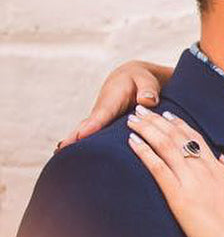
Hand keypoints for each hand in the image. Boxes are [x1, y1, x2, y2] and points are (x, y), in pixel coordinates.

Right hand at [58, 60, 172, 148]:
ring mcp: (100, 120)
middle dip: (74, 138)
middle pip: (87, 127)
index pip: (102, 115)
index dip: (92, 126)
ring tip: (62, 158)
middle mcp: (101, 112)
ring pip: (86, 133)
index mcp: (112, 100)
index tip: (81, 136)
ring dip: (74, 144)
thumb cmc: (140, 80)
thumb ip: (147, 90)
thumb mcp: (146, 80)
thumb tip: (148, 100)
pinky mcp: (102, 126)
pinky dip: (81, 145)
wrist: (132, 77)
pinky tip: (70, 157)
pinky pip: (91, 136)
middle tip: (62, 152)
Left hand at [126, 106, 223, 236]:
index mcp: (221, 170)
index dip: (180, 125)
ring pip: (166, 146)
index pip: (197, 140)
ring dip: (147, 129)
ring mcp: (192, 183)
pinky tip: (132, 142)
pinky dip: (144, 152)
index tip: (167, 115)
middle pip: (177, 137)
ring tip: (132, 118)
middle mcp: (206, 171)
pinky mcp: (180, 198)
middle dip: (157, 121)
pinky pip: (158, 168)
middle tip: (141, 108)